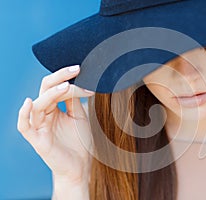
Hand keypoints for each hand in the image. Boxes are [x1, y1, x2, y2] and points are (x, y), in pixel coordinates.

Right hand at [17, 65, 94, 184]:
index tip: (84, 73)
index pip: (56, 87)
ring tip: (66, 86)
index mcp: (54, 109)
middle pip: (45, 90)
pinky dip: (23, 114)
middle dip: (60, 78)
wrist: (81, 166)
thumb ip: (73, 100)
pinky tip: (29, 102)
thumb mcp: (79, 116)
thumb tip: (73, 81)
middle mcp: (45, 115)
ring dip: (50, 93)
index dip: (68, 79)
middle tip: (75, 69)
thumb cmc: (80, 142)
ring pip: (37, 104)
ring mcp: (39, 127)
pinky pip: (24, 126)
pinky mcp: (37, 140)